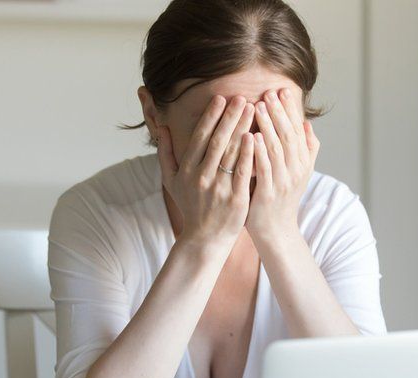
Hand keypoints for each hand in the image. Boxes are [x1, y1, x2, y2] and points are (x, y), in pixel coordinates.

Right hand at [157, 95, 255, 248]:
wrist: (204, 238)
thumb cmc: (190, 206)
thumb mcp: (171, 181)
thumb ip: (166, 153)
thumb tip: (162, 127)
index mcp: (187, 171)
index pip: (200, 138)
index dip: (211, 117)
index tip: (220, 98)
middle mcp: (202, 177)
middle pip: (217, 141)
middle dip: (229, 117)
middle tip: (241, 98)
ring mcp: (219, 188)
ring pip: (231, 153)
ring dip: (242, 129)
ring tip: (253, 110)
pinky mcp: (236, 199)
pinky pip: (243, 173)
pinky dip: (248, 154)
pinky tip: (256, 137)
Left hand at [246, 88, 320, 245]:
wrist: (275, 230)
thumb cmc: (281, 198)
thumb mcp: (298, 172)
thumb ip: (305, 149)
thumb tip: (307, 124)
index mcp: (302, 163)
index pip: (297, 130)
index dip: (290, 110)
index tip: (282, 91)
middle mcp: (296, 171)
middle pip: (288, 136)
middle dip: (278, 113)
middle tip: (269, 93)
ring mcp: (283, 182)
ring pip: (277, 150)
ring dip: (268, 127)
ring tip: (257, 107)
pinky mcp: (268, 194)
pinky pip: (264, 169)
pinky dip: (259, 153)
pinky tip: (251, 137)